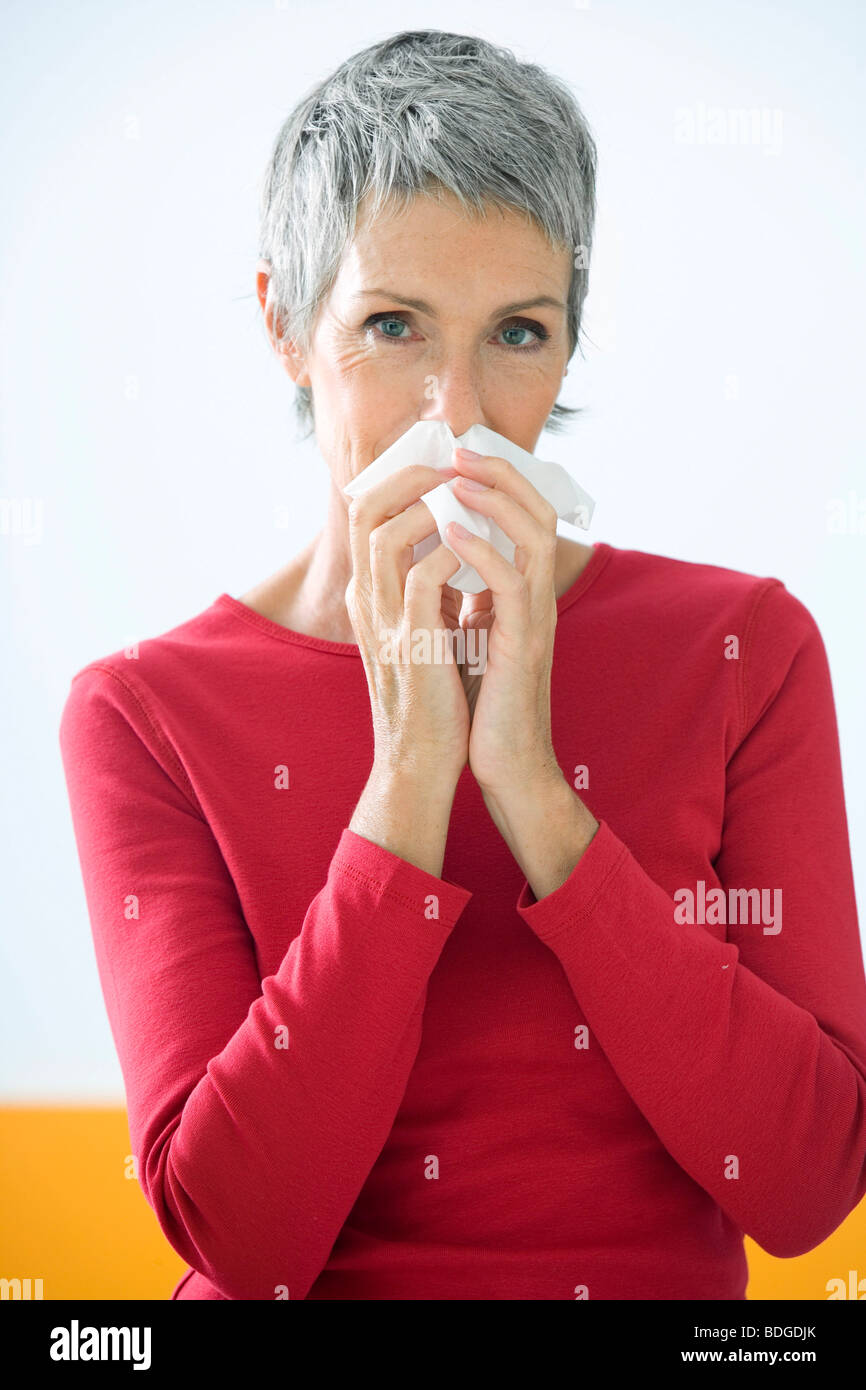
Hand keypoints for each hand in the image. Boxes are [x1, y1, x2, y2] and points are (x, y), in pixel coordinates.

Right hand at [345, 462, 469, 790]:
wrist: (422, 763)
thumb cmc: (432, 699)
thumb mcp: (424, 630)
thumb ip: (430, 590)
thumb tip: (456, 544)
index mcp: (369, 596)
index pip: (365, 514)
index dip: (399, 478)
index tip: (443, 463)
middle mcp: (366, 602)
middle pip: (363, 510)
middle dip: (410, 476)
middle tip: (453, 465)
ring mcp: (383, 622)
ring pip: (382, 533)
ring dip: (427, 504)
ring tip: (465, 496)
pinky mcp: (412, 645)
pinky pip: (422, 577)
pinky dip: (451, 552)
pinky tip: (478, 547)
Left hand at [445, 447, 563, 801]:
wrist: (506, 766)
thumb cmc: (484, 706)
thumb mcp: (472, 636)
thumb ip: (465, 597)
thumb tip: (435, 561)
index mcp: (522, 594)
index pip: (522, 518)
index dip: (496, 482)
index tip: (455, 458)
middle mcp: (536, 598)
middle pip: (538, 511)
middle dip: (500, 474)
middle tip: (459, 448)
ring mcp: (535, 619)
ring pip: (533, 536)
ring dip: (494, 500)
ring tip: (456, 477)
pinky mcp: (524, 644)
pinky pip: (510, 583)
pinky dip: (483, 550)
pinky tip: (451, 531)